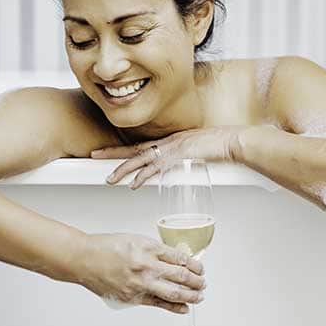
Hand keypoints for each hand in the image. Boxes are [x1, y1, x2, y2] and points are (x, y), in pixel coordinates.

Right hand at [77, 233, 205, 313]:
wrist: (84, 259)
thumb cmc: (107, 247)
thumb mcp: (137, 239)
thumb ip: (156, 250)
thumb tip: (176, 259)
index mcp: (149, 248)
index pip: (181, 258)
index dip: (195, 265)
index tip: (200, 268)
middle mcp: (147, 266)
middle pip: (181, 276)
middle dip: (196, 281)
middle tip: (203, 283)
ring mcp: (140, 283)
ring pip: (173, 292)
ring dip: (190, 295)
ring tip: (199, 296)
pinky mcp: (132, 297)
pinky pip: (157, 303)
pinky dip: (173, 307)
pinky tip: (184, 308)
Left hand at [91, 126, 245, 188]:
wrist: (232, 141)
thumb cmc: (219, 146)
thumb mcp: (197, 150)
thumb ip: (185, 158)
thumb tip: (178, 167)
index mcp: (170, 141)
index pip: (141, 146)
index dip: (123, 151)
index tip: (106, 153)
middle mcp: (168, 142)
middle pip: (134, 149)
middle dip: (113, 154)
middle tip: (94, 156)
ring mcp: (173, 148)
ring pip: (142, 159)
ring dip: (124, 169)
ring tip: (110, 178)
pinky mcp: (180, 155)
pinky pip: (157, 167)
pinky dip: (144, 176)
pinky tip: (134, 184)